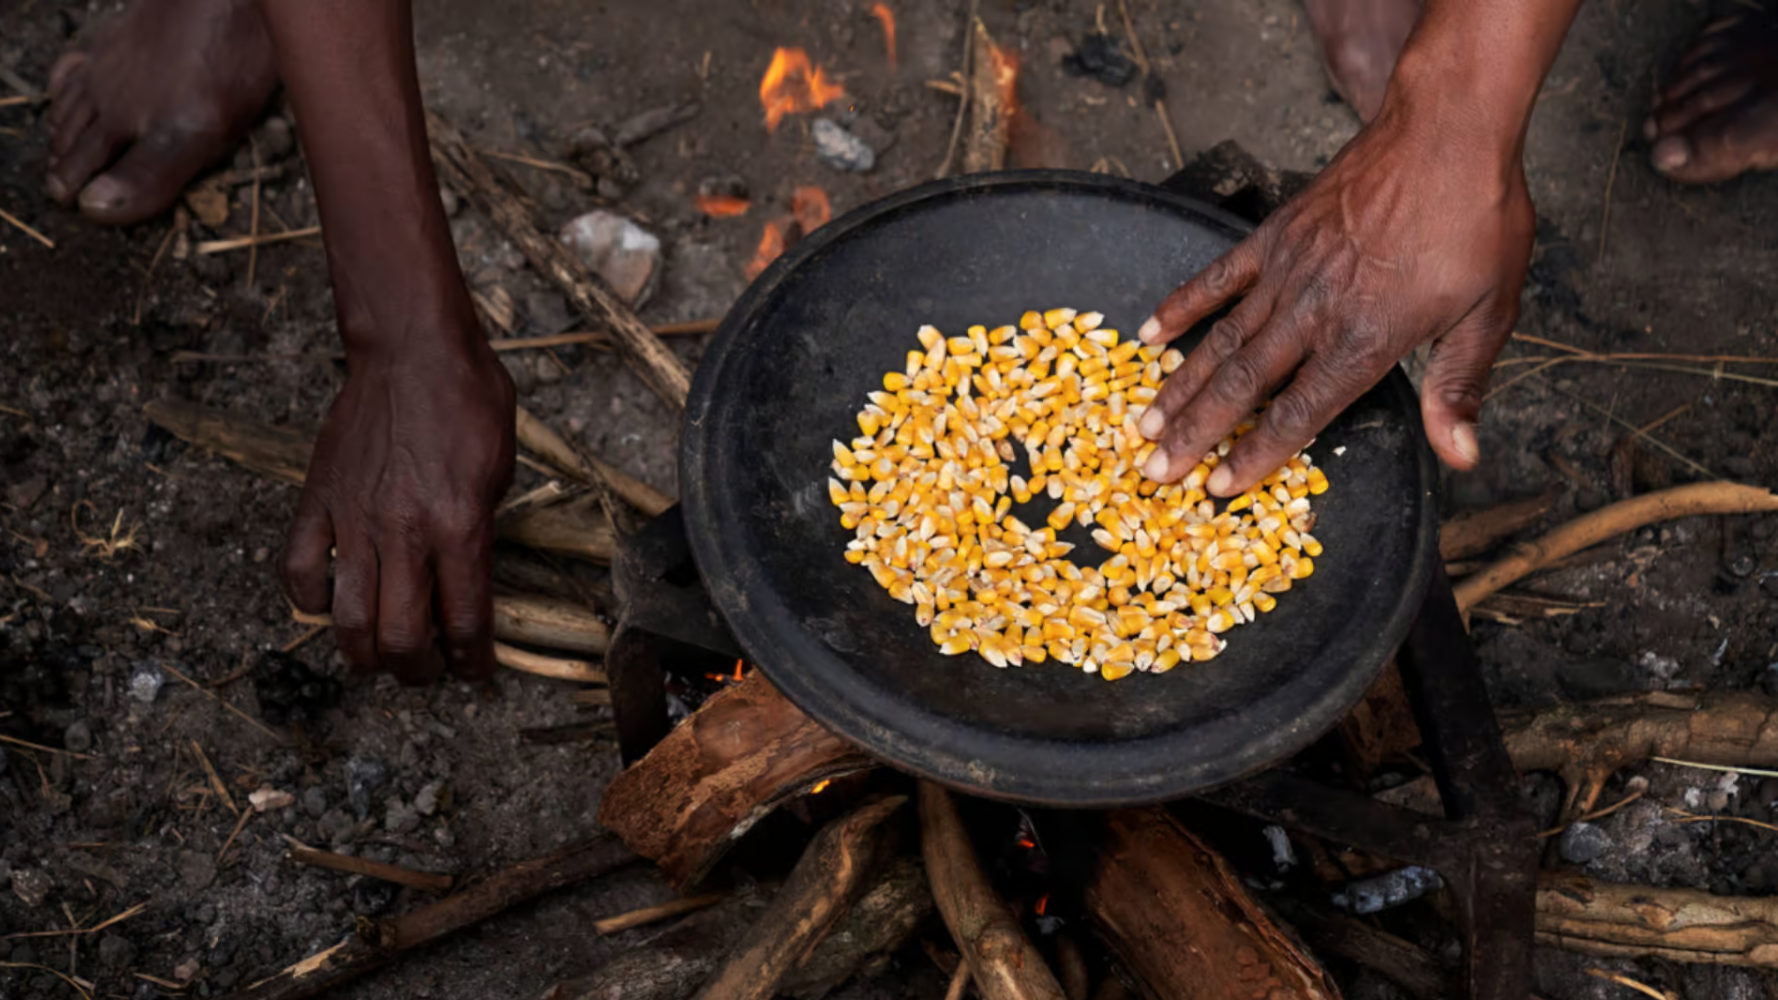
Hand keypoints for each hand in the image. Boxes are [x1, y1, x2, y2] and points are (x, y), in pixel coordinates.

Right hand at [280, 327, 515, 682]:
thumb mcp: (502, 469)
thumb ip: (483, 531)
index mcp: (460, 527)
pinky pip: (297, 570)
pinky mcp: (318, 500)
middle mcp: (405, 533)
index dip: (473, 661)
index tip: (475, 672)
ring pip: (346, 619)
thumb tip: (469, 580)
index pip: (466, 621)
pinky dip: (309, 601)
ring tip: (377, 657)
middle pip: (402, 637)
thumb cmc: (469, 401)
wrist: (413, 351)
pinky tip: (327, 605)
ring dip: (362, 653)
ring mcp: (355, 519)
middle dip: (417, 671)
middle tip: (425, 671)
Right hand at [1134, 104, 1534, 495]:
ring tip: (1144, 423)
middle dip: (1195, 435)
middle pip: (1242, 386)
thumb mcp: (1489, 312)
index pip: (1298, 414)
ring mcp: (1287, 271)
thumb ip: (1459, 387)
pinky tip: (1150, 332)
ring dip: (1179, 386)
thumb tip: (1461, 457)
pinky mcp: (1275, 234)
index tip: (1220, 488)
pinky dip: (1182, 305)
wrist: (1446, 132)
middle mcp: (1314, 312)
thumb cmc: (1476, 221)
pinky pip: (1217, 277)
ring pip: (1221, 340)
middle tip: (1155, 471)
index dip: (1255, 455)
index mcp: (1364, 340)